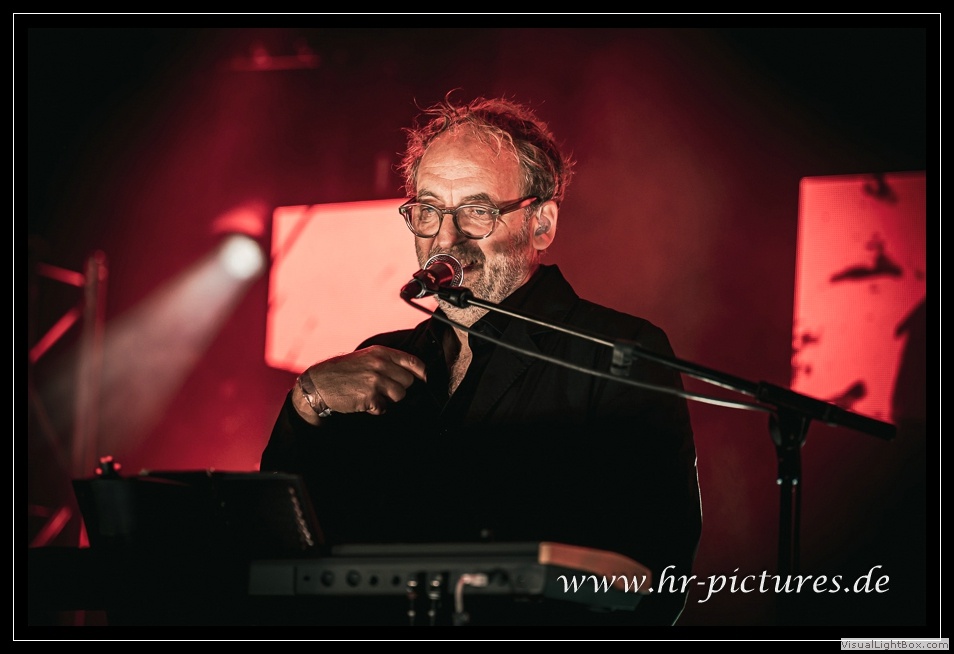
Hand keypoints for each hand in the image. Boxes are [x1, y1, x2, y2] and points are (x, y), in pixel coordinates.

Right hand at [294, 345, 426, 420]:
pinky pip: (385, 407)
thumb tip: (411, 373)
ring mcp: (375, 381)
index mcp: (381, 352)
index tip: (424, 380)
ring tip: (375, 395)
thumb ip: (386, 361)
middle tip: (385, 389)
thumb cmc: (342, 370)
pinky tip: (367, 403)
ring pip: (400, 395)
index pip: (413, 362)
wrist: (319, 383)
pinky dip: (378, 408)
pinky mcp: (369, 397)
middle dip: (400, 388)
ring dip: (390, 399)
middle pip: (408, 381)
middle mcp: (380, 364)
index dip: (422, 373)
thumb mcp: (365, 356)